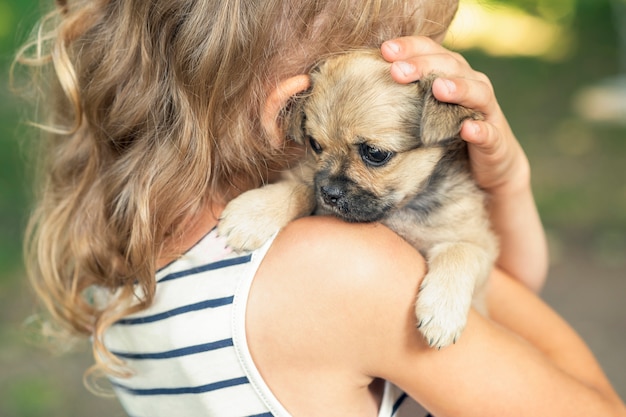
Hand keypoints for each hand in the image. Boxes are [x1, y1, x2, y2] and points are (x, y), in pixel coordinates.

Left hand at [380, 36, 529, 196]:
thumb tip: (363, 85)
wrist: (489, 164)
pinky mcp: (495, 140)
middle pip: (450, 66)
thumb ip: (405, 95)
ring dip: (458, 88)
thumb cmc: (449, 132)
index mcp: (452, 74)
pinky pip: (489, 132)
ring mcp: (486, 111)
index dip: (410, 48)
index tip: (384, 50)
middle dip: (424, 66)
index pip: (431, 51)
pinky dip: (480, 130)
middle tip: (398, 70)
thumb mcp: (424, 111)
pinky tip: (468, 129)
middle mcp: (472, 85)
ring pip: (477, 92)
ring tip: (438, 89)